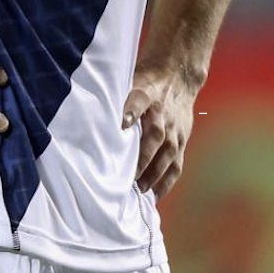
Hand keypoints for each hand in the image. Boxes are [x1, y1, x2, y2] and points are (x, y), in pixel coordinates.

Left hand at [122, 63, 199, 197]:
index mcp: (147, 95)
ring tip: (141, 190)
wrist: (179, 77)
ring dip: (155, 173)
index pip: (138, 101)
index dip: (131, 110)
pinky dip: (167, 181)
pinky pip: (176, 163)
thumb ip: (117, 97)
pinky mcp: (182, 141)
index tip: (122, 123)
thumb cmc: (148, 83)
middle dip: (142, 158)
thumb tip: (91, 111)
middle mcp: (163, 115)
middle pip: (155, 137)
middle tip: (128, 177)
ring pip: (167, 154)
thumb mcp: (132, 81)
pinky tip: (156, 195)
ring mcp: (175, 130)